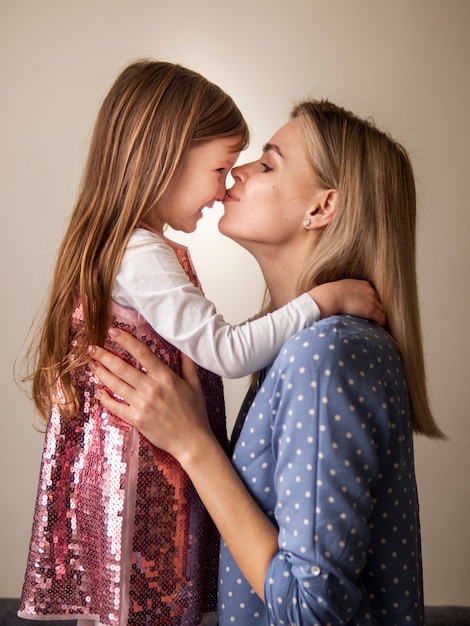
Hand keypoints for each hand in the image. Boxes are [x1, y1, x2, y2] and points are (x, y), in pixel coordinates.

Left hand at [88, 328, 212, 465]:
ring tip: (92, 365)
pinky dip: (104, 398)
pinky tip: (98, 391)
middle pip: (122, 367)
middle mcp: (151, 388)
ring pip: (115, 384)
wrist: (192, 442)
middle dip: (104, 356)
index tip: (112, 332)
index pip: (142, 353)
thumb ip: (188, 365)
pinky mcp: (136, 419)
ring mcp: (142, 404)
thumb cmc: (195, 414)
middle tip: (92, 348)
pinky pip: (115, 406)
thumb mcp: (195, 385)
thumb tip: (184, 348)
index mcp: (166, 377)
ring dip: (101, 373)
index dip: (125, 340)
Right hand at [309, 279, 385, 325]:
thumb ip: (347, 292)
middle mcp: (371, 291)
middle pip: (380, 302)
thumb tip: (343, 298)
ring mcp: (372, 300)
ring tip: (375, 323)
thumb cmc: (330, 295)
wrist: (330, 297)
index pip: (374, 294)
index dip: (371, 302)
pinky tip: (377, 327)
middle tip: (373, 318)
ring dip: (379, 317)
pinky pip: (382, 318)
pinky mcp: (371, 310)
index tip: (367, 309)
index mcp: (364, 284)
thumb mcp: (342, 288)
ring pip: (382, 310)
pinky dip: (381, 323)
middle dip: (377, 309)